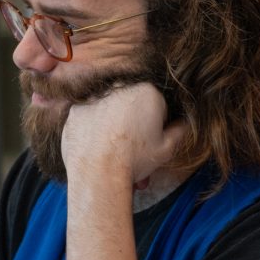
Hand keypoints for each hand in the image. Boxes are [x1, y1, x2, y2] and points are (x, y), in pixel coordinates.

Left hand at [61, 83, 186, 185]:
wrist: (98, 172)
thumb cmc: (135, 160)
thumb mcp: (167, 149)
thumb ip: (179, 131)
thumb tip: (183, 124)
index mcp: (147, 91)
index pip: (158, 105)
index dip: (157, 126)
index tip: (152, 141)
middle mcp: (120, 87)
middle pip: (132, 106)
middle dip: (135, 125)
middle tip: (133, 151)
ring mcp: (94, 96)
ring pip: (110, 112)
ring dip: (114, 128)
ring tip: (115, 154)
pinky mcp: (76, 110)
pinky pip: (89, 119)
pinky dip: (93, 131)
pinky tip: (97, 149)